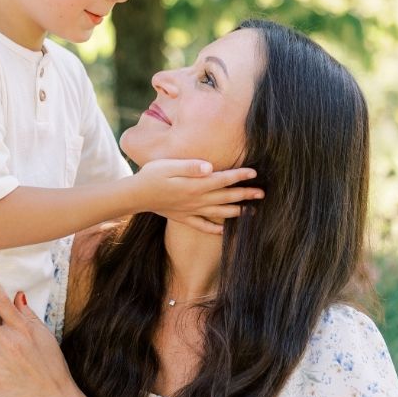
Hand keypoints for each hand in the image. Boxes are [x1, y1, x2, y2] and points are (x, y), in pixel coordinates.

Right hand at [133, 158, 262, 235]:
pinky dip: (214, 228)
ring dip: (237, 211)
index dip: (240, 175)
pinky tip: (223, 230)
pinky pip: (202, 225)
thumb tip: (210, 167)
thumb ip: (190, 167)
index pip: (223, 179)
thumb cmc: (152, 175)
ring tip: (251, 211)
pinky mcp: (183, 218)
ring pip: (219, 212)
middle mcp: (197, 200)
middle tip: (262, 193)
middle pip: (226, 196)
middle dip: (246, 194)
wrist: (134, 195)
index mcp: (196, 185)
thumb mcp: (169, 166)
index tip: (255, 172)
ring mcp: (191, 210)